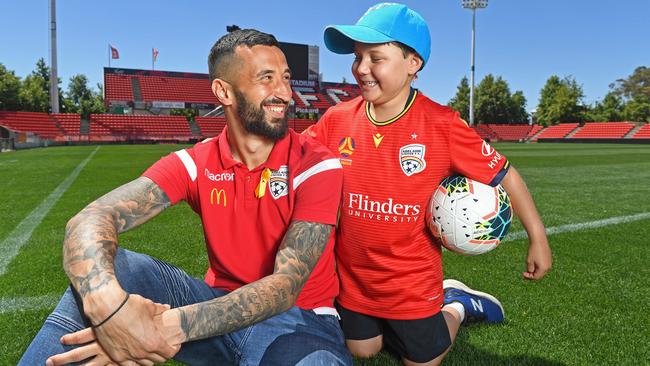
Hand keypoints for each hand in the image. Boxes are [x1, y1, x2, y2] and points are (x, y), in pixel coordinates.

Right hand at [47, 304, 181, 365]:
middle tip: (162, 346)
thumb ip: (160, 310)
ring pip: (144, 364)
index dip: (174, 349)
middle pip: (158, 360)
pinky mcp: (116, 356)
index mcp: (154, 342)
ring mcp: (128, 356)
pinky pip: (128, 365)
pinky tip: (134, 355)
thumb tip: (166, 308)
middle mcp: (142, 352)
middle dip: (162, 353)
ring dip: (148, 358)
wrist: (106, 308)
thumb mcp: (149, 307)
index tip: (174, 344)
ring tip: (148, 350)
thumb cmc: (130, 306)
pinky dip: (133, 361)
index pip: (169, 353)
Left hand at [523, 239, 551, 279]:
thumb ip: (530, 269)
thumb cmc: (533, 250)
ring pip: (542, 270)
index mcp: (543, 269)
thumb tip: (531, 272)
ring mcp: (550, 263)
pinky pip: (544, 265)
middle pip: (539, 274)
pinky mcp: (549, 258)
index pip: (536, 277)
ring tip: (528, 266)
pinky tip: (533, 262)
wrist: (539, 240)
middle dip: (532, 274)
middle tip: (525, 272)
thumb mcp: (529, 261)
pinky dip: (538, 266)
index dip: (529, 277)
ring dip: (535, 270)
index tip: (522, 273)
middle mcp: (548, 267)